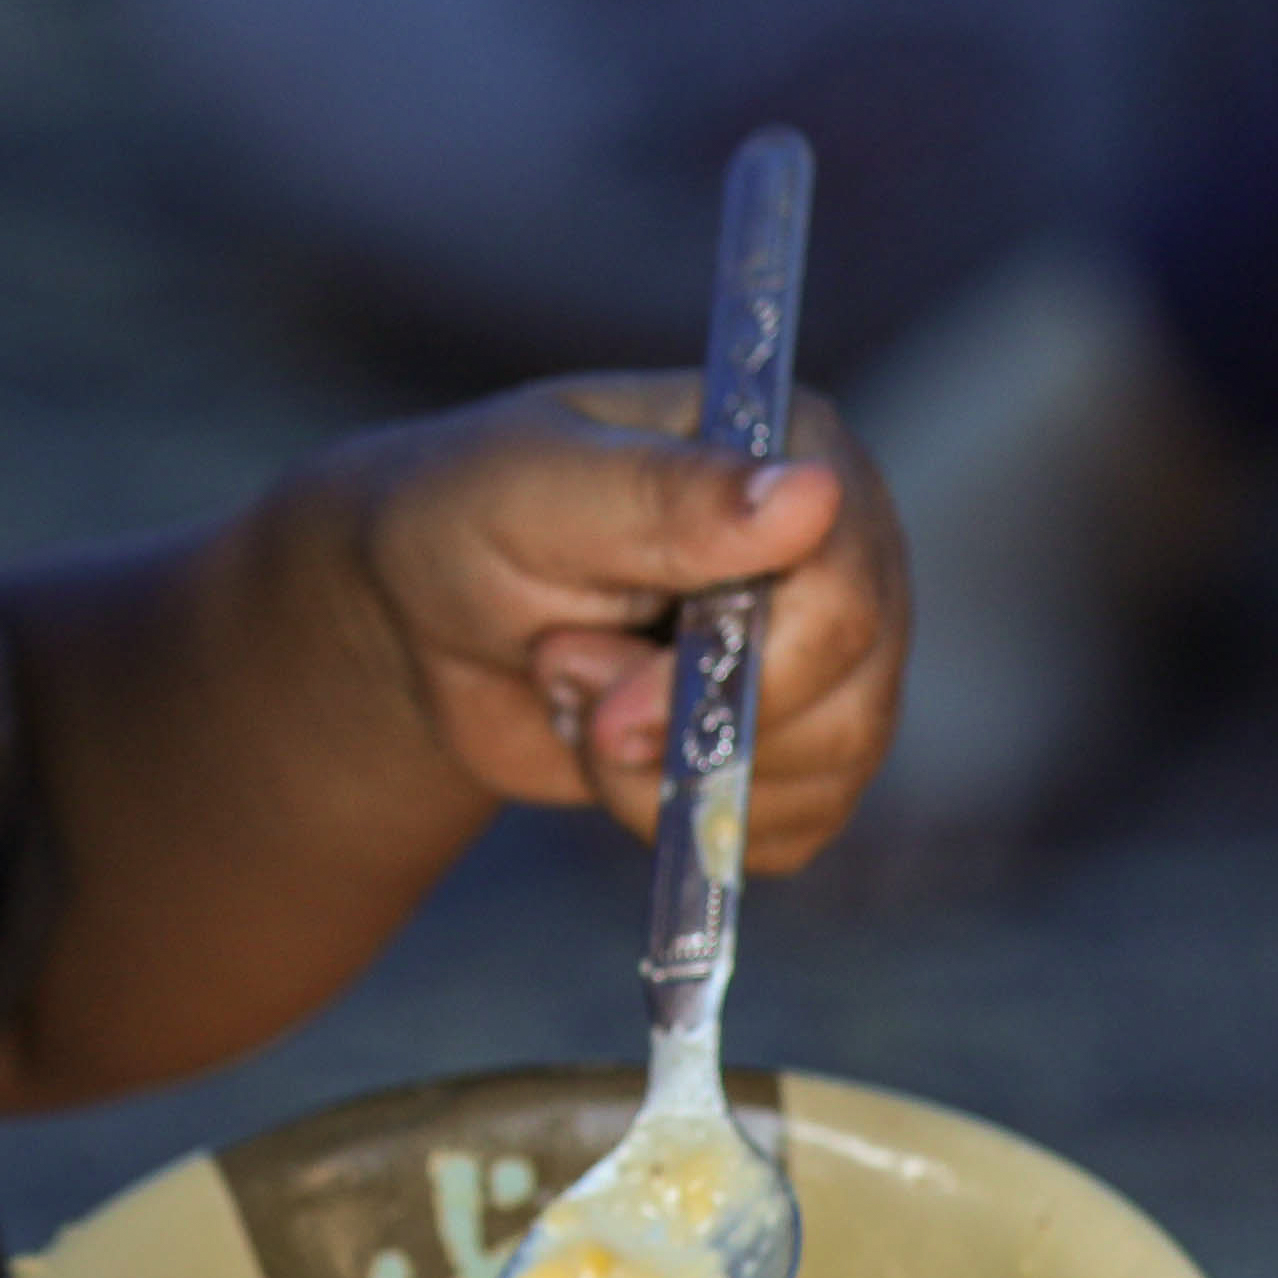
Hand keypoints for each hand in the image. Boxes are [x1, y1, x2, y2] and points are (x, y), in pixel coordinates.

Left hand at [336, 381, 909, 870]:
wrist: (427, 617)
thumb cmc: (471, 519)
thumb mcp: (536, 492)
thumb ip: (665, 495)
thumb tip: (812, 494)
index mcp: (798, 451)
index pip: (845, 590)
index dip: (743, 664)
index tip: (607, 681)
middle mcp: (840, 549)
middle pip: (849, 700)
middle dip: (684, 720)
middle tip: (567, 675)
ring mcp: (829, 653)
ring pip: (825, 771)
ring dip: (670, 766)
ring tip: (579, 691)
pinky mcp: (799, 743)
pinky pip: (794, 826)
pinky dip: (682, 811)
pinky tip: (611, 745)